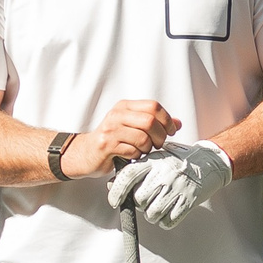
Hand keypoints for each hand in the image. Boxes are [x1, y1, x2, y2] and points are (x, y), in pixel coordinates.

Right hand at [63, 99, 177, 175]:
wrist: (85, 153)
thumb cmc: (110, 140)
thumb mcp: (132, 126)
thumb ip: (154, 123)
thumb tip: (177, 124)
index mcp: (124, 107)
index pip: (153, 106)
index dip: (166, 120)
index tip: (170, 131)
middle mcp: (116, 115)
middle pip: (150, 121)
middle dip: (159, 136)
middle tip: (158, 144)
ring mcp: (110, 130)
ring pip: (142, 138)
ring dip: (147, 148)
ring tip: (142, 150)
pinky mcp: (106, 145)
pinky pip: (132, 151)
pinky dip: (136, 156)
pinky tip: (131, 155)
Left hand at [107, 139, 232, 227]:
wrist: (209, 162)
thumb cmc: (179, 161)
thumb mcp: (156, 159)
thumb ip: (135, 170)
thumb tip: (112, 185)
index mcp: (155, 161)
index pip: (128, 176)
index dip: (117, 191)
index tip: (114, 201)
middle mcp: (165, 174)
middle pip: (139, 199)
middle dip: (140, 205)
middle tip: (147, 200)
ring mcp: (177, 188)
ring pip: (152, 213)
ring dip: (152, 215)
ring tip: (158, 206)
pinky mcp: (189, 201)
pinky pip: (169, 221)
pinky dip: (166, 221)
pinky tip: (169, 211)